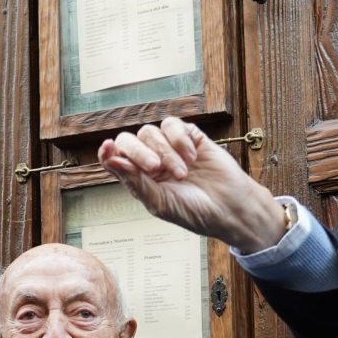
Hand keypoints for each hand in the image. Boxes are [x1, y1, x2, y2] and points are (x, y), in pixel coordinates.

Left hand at [98, 117, 284, 253]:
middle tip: (155, 169)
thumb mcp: (160, 203)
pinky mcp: (189, 136)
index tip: (107, 148)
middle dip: (139, 152)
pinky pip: (173, 125)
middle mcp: (151, 160)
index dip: (108, 152)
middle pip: (129, 140)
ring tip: (183, 173)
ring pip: (151, 132)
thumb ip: (134, 181)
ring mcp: (170, 147)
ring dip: (166, 152)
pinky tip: (192, 156)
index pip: (115, 159)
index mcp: (139, 179)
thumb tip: (110, 160)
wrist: (230, 208)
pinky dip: (179, 139)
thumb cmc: (195, 212)